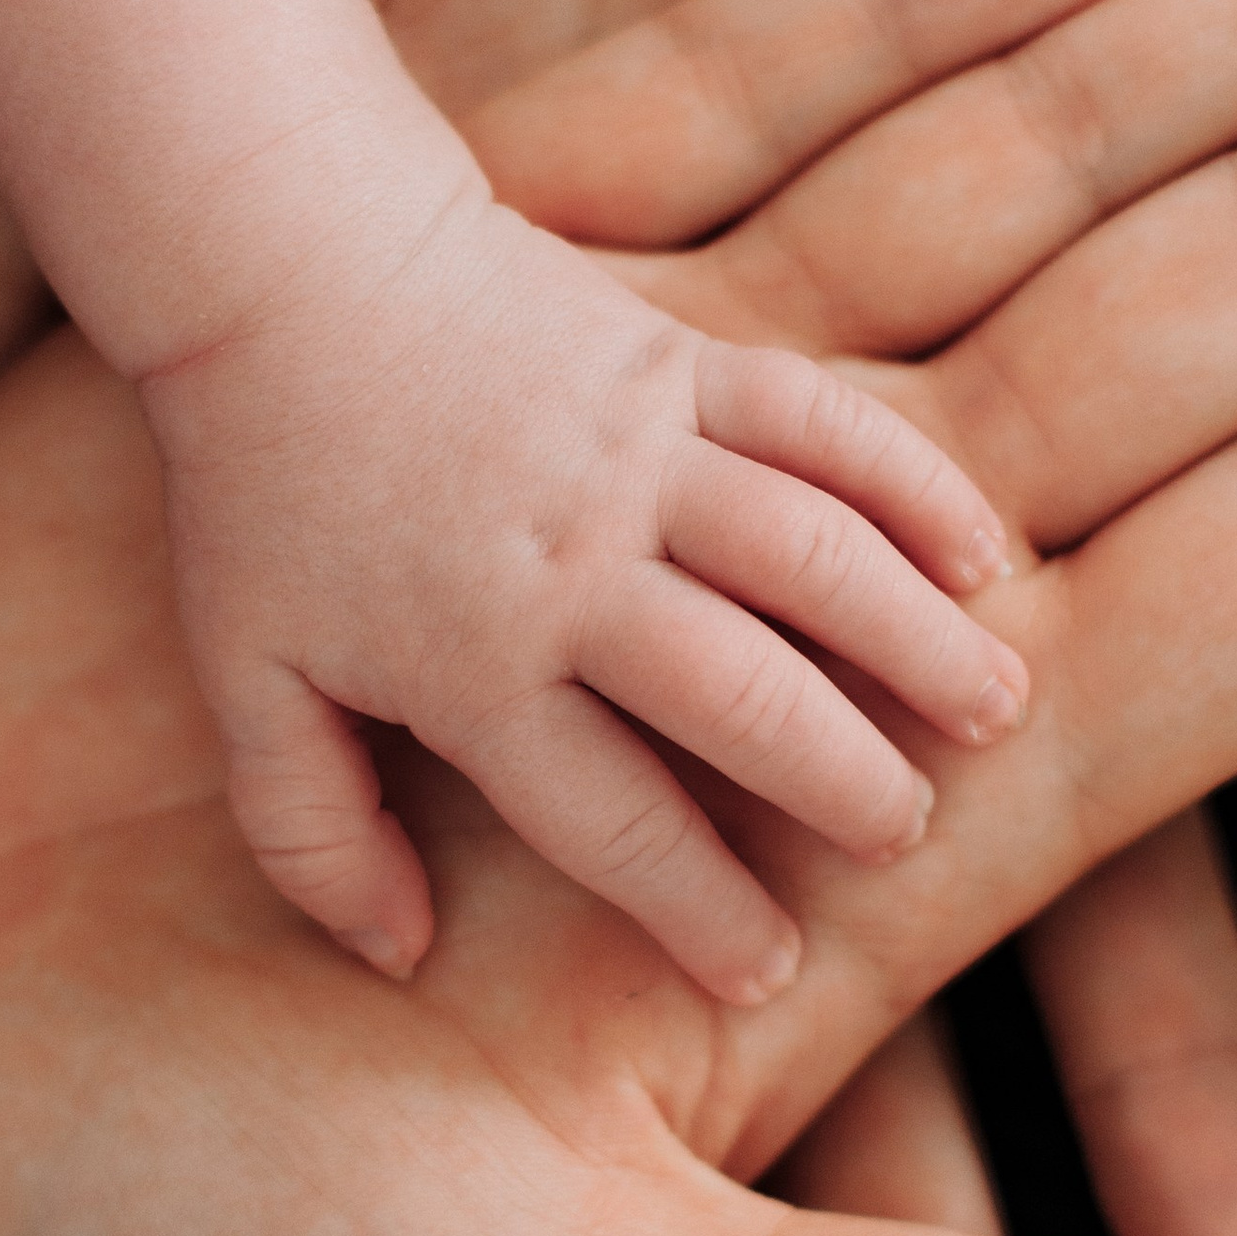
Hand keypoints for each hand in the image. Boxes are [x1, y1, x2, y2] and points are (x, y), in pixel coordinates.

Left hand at [149, 193, 1025, 999]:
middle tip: (899, 835)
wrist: (290, 265)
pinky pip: (819, 422)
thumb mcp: (245, 678)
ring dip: (912, 638)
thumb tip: (398, 956)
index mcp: (472, 664)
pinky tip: (977, 553)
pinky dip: (907, 482)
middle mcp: (573, 567)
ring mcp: (638, 456)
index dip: (699, 909)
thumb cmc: (265, 492)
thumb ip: (308, 835)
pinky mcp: (678, 362)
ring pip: (809, 558)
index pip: (612, 819)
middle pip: (743, 697)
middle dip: (840, 783)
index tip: (765, 970)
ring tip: (991, 711)